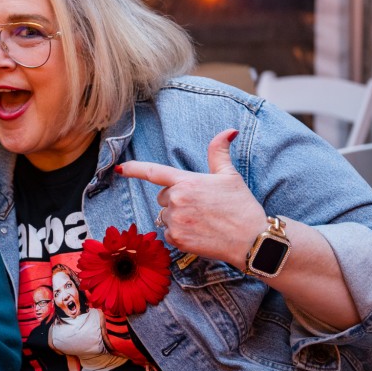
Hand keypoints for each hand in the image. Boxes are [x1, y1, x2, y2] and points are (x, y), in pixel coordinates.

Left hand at [118, 129, 265, 267]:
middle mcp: (177, 200)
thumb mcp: (230, 175)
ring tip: (202, 221)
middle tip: (200, 206)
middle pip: (162, 198)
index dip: (134, 169)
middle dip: (175, 200)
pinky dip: (179, 235)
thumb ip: (219, 152)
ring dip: (178, 218)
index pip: (154, 172)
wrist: (252, 239)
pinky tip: (198, 234)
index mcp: (186, 182)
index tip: (120, 169)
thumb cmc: (241, 206)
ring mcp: (175, 221)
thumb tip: (228, 131)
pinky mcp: (176, 239)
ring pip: (164, 217)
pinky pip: (167, 234)